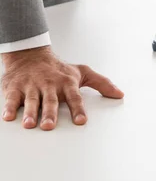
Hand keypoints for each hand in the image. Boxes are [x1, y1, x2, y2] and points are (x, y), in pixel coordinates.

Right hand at [1, 46, 123, 130]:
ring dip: (30, 113)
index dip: (78, 109)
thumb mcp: (82, 73)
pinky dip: (9, 107)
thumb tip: (119, 94)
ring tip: (29, 125)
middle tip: (49, 126)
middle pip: (50, 101)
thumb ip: (102, 84)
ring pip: (31, 101)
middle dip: (49, 113)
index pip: (74, 97)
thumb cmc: (59, 69)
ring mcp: (32, 86)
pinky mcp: (15, 88)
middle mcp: (49, 85)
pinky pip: (11, 99)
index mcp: (66, 83)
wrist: (31, 55)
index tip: (81, 121)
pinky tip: (8, 117)